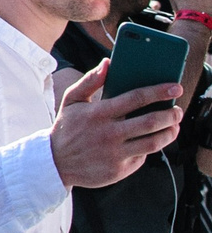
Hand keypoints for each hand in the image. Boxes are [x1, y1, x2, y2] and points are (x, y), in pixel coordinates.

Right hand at [53, 67, 181, 188]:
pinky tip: (153, 139)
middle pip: (150, 122)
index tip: (175, 88)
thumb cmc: (67, 127)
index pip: (135, 98)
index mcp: (98, 113)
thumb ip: (90, 80)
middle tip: (178, 110)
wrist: (54, 162)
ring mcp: (115, 153)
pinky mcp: (119, 170)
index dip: (158, 92)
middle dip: (170, 114)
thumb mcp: (72, 100)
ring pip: (153, 142)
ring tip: (174, 126)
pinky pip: (143, 156)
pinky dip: (152, 147)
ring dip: (170, 133)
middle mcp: (108, 134)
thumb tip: (107, 62)